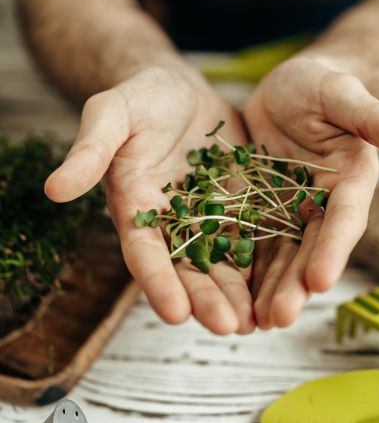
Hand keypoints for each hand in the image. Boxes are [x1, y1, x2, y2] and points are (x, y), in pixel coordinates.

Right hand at [45, 67, 254, 334]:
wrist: (180, 93)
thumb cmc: (141, 100)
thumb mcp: (112, 115)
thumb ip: (90, 151)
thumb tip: (53, 190)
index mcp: (137, 208)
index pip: (144, 253)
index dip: (158, 283)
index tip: (175, 315)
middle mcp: (173, 222)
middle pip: (189, 268)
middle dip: (208, 300)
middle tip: (230, 329)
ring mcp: (209, 217)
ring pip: (225, 262)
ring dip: (241, 294)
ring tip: (261, 322)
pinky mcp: (239, 206)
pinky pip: (254, 237)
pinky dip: (267, 263)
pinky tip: (283, 285)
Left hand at [244, 58, 378, 328]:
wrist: (287, 89)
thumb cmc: (319, 86)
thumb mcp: (343, 96)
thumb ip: (375, 120)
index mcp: (348, 182)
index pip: (343, 220)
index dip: (333, 250)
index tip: (320, 282)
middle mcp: (320, 204)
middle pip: (309, 248)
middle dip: (294, 284)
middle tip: (278, 319)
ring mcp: (287, 209)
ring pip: (279, 254)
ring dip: (268, 288)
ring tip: (254, 321)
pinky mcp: (259, 208)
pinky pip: (251, 241)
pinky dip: (244, 268)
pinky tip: (232, 293)